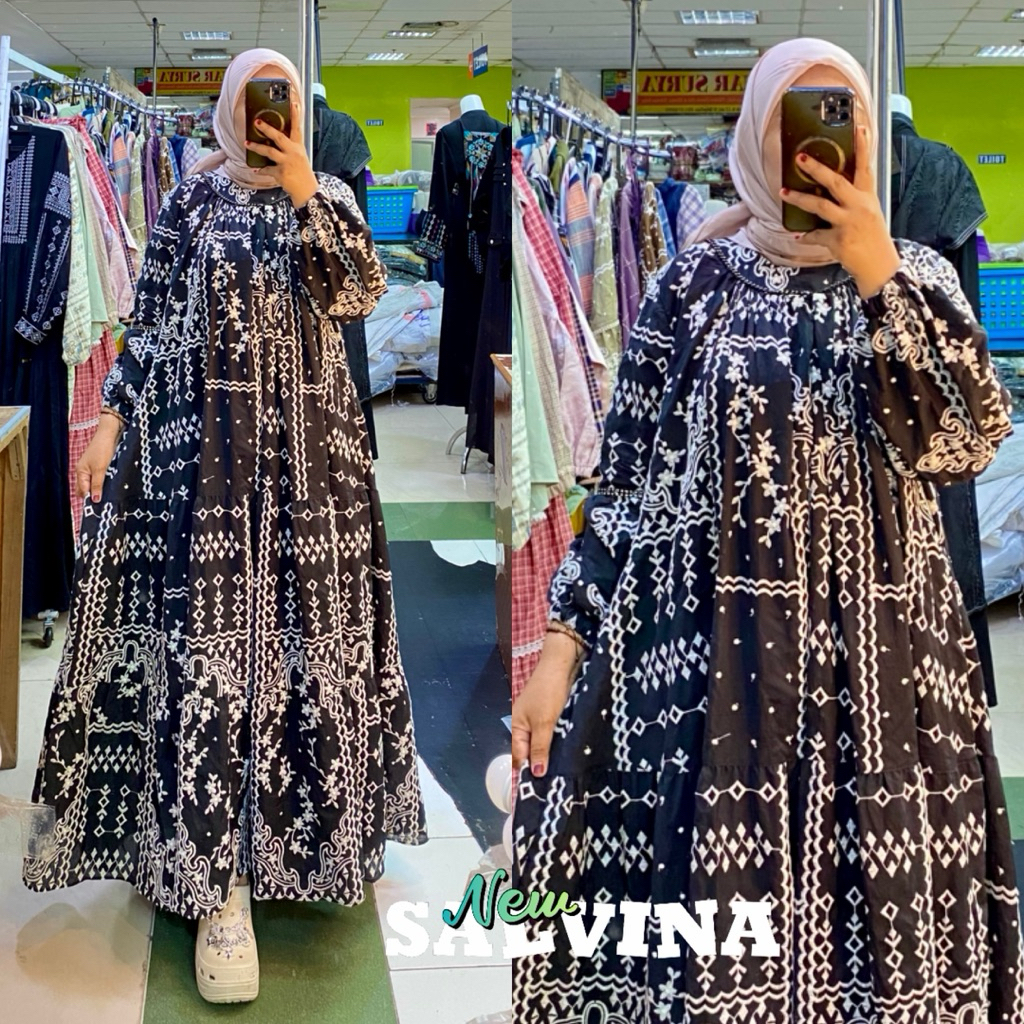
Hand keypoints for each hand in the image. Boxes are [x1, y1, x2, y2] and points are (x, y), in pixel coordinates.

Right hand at [76, 418, 119, 502]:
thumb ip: (97, 485)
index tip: (100, 507)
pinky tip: (111, 486)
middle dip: (94, 496)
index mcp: (80, 472)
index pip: (82, 491)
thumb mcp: (100, 469)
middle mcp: (84, 471)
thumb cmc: (103, 449)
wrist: (109, 434)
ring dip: (100, 490)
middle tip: (106, 503)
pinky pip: (99, 478)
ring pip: (93, 484)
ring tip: (110, 496)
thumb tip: (95, 500)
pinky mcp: (99, 466)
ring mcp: (91, 468)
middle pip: (86, 489)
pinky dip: (104, 483)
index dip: (90, 499)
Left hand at [245, 92, 318, 208]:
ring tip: (247, 143)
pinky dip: (261, 169)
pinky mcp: (281, 173)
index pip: (297, 128)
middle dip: (267, 128)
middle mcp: (293, 153)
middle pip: (279, 137)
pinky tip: (255, 168)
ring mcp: (287, 163)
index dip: (296, 115)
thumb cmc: (302, 174)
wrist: (307, 192)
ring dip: (256, 147)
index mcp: (298, 147)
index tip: (293, 102)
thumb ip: (289, 148)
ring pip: (269, 152)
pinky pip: (267, 169)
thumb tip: (274, 140)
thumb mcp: (299, 158)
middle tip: (257, 122)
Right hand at [511, 630, 579, 778]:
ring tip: (564, 773)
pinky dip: (559, 742)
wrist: (562, 664)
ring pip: (544, 743)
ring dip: (552, 754)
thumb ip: (539, 748)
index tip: (540, 790)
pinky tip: (569, 753)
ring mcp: (540, 719)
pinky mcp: (553, 714)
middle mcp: (526, 724)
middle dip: (541, 765)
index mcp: (517, 726)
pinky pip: (553, 733)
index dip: (528, 771)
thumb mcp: (543, 722)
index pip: (519, 756)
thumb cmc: (548, 692)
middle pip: (531, 751)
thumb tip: (535, 774)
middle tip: (556, 784)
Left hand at [780, 125, 900, 298]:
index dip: (864, 147)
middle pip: (836, 182)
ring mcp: (848, 223)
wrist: (880, 266)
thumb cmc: (873, 238)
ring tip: (783, 193)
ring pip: (820, 206)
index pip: (866, 167)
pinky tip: (798, 235)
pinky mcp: (838, 240)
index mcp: (867, 197)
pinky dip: (806, 236)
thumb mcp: (869, 213)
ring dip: (800, 199)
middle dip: (817, 169)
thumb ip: (853, 200)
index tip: (860, 127)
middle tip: (800, 158)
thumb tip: (832, 189)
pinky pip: (816, 235)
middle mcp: (858, 206)